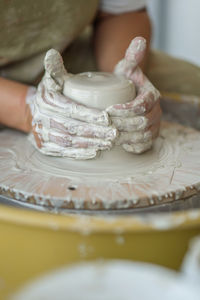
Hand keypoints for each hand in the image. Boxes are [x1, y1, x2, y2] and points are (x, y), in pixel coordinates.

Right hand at [29, 49, 116, 158]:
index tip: (108, 118)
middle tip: (115, 133)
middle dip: (95, 131)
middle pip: (72, 127)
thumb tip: (52, 53)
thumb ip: (55, 68)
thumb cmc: (52, 94)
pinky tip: (95, 152)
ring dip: (91, 143)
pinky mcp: (45, 147)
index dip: (90, 115)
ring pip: (69, 141)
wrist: (34, 113)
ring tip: (109, 143)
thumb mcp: (52, 79)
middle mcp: (43, 118)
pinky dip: (80, 153)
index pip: (71, 109)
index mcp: (47, 100)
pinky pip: (63, 152)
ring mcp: (43, 134)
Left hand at [107, 37, 160, 153]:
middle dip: (122, 124)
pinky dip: (130, 147)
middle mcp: (156, 113)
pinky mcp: (148, 139)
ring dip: (124, 137)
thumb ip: (132, 57)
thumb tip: (139, 38)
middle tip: (104, 125)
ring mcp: (154, 127)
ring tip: (107, 136)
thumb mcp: (127, 70)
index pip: (143, 105)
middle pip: (142, 122)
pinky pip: (143, 146)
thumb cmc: (124, 84)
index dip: (127, 109)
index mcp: (152, 96)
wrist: (128, 98)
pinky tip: (116, 145)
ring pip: (142, 136)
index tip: (108, 110)